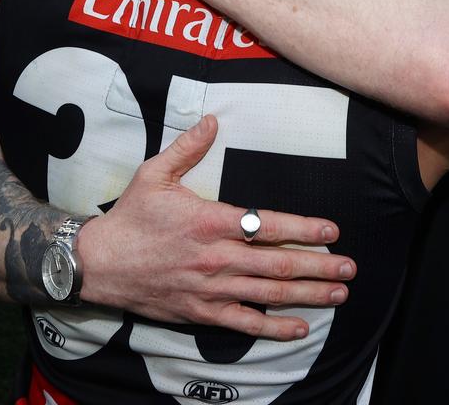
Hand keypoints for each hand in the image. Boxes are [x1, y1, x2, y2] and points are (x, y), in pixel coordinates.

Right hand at [80, 115, 354, 340]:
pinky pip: (244, 324)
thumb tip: (213, 120)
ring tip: (338, 294)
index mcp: (210, 221)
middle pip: (277, 263)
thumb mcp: (153, 174)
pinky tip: (299, 328)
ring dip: (307, 295)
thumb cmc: (129, 218)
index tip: (332, 231)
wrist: (97, 264)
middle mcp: (216, 258)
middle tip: (350, 268)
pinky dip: (273, 328)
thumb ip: (188, 148)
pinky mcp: (200, 312)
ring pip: (268, 294)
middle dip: (319, 266)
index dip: (304, 228)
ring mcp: (210, 288)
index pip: (268, 225)